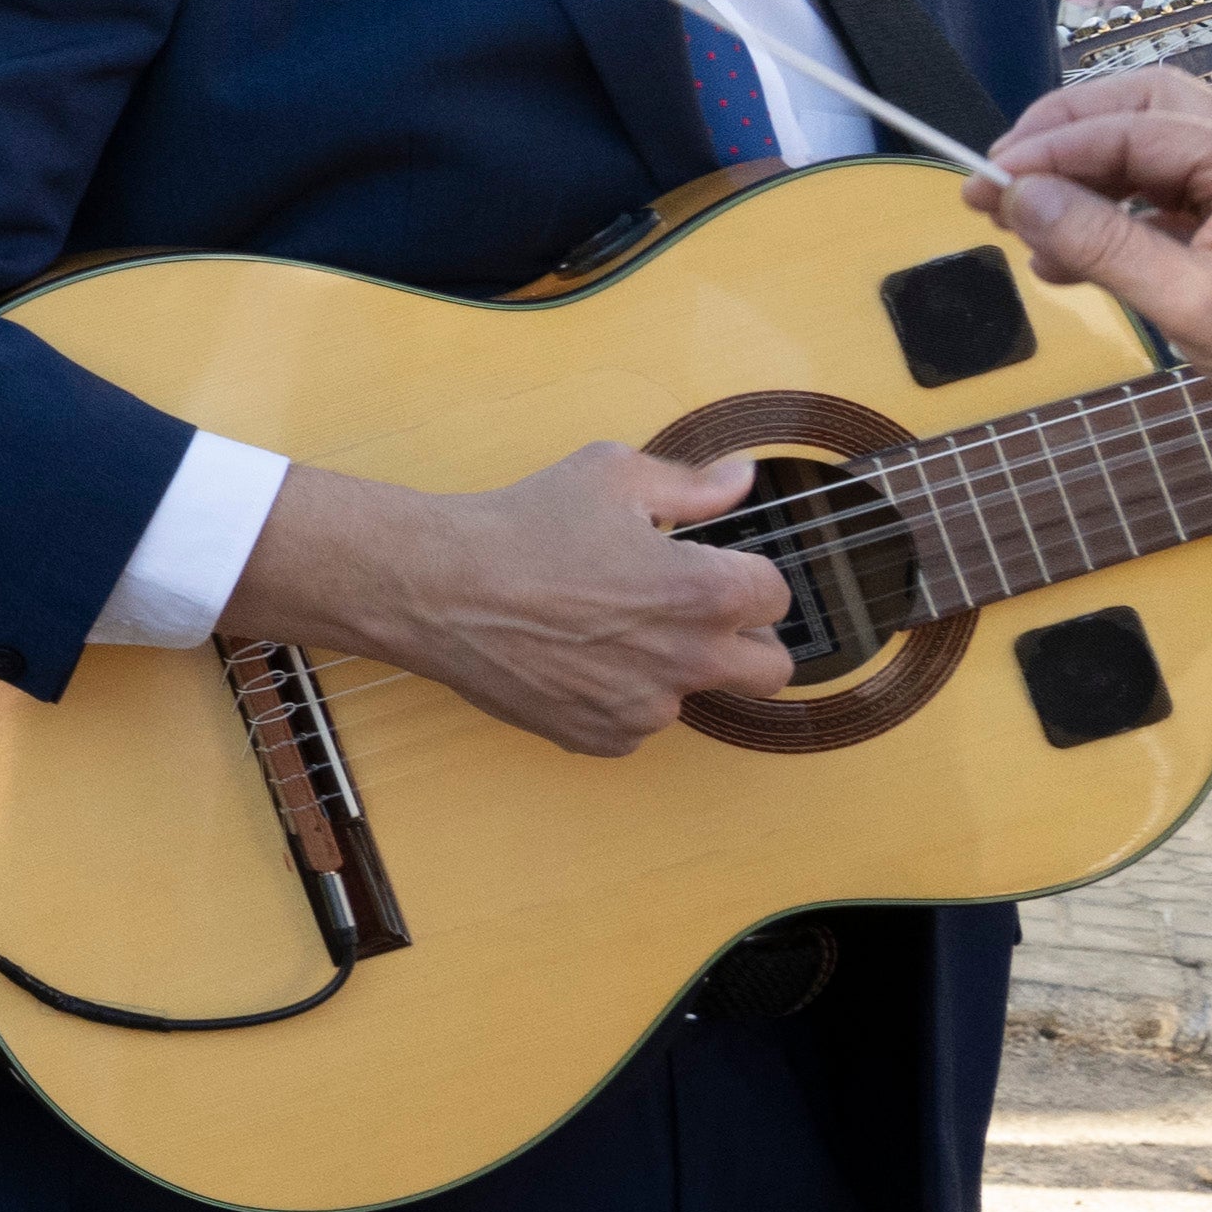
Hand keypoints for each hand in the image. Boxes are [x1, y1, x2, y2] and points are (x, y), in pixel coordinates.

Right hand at [230, 442, 793, 755]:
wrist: (436, 588)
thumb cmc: (521, 524)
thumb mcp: (610, 476)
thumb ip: (691, 484)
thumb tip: (741, 478)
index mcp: (705, 591)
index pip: (775, 596)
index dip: (744, 575)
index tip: (708, 566)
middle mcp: (688, 658)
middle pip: (770, 668)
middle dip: (745, 640)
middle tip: (692, 614)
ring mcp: (645, 707)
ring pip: (696, 695)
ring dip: (672, 669)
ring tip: (608, 631)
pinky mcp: (601, 736)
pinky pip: (637, 725)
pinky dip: (619, 699)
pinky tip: (576, 660)